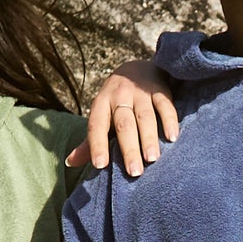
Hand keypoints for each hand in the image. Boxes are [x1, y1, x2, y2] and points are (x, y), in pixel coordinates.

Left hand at [75, 60, 177, 177]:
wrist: (136, 70)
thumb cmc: (116, 103)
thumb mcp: (101, 117)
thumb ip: (90, 141)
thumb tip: (70, 162)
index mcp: (101, 103)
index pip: (96, 125)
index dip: (97, 145)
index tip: (100, 165)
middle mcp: (119, 96)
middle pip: (123, 124)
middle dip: (129, 149)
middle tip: (134, 172)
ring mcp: (140, 92)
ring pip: (145, 116)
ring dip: (149, 138)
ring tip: (153, 159)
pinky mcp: (160, 90)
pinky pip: (165, 105)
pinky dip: (169, 121)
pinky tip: (172, 137)